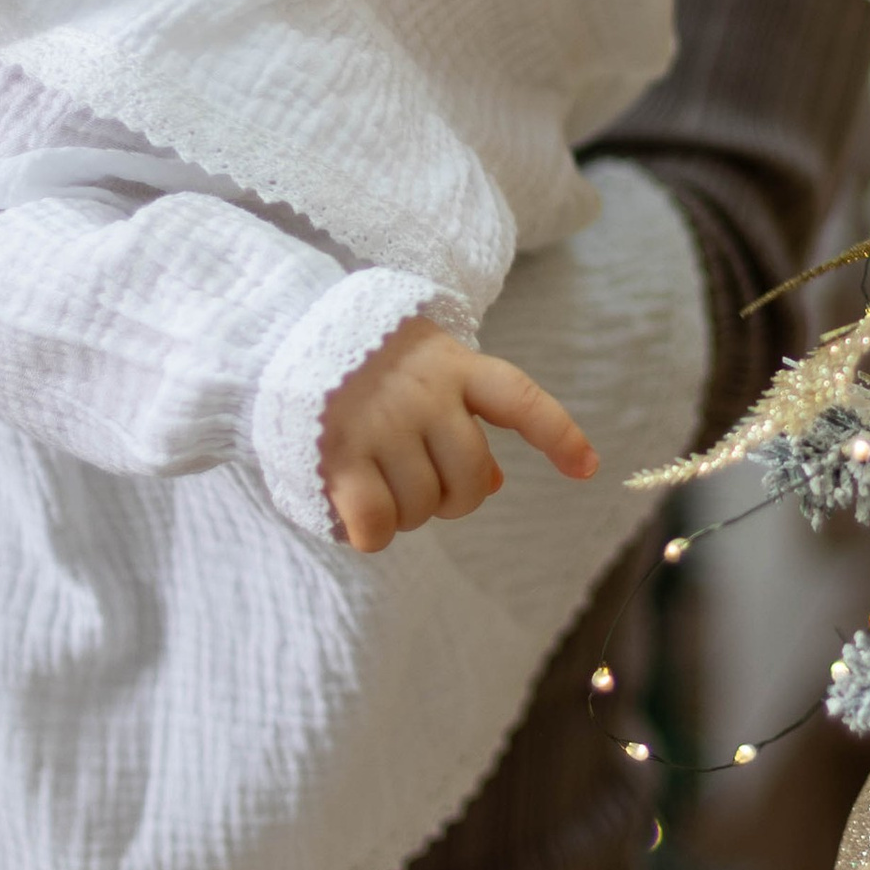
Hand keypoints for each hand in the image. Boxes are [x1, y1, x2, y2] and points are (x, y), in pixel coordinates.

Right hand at [320, 311, 597, 553]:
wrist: (282, 336)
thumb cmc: (365, 365)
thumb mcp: (424, 372)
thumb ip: (462, 418)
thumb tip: (496, 481)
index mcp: (453, 364)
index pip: (520, 399)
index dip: (558, 434)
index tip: (588, 467)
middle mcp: (425, 392)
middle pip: (472, 478)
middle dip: (456, 498)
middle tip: (425, 485)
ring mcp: (383, 422)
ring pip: (425, 505)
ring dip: (408, 513)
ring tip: (381, 484)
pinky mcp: (339, 453)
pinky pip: (378, 521)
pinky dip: (374, 533)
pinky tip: (360, 518)